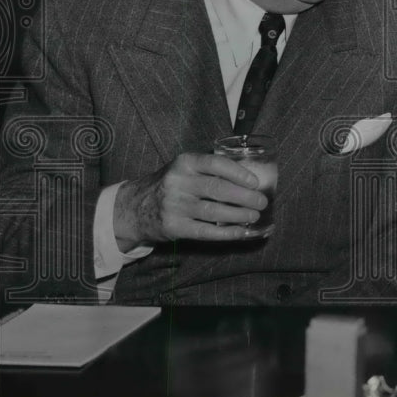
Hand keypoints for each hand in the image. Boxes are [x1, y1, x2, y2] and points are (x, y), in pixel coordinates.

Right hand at [113, 152, 266, 249]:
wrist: (134, 207)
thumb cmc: (170, 185)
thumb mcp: (183, 169)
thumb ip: (209, 170)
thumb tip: (249, 179)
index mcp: (184, 163)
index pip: (215, 164)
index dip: (238, 173)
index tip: (255, 182)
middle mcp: (178, 183)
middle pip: (218, 189)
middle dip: (245, 197)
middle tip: (262, 202)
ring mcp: (174, 206)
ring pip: (214, 212)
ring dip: (239, 215)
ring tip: (254, 216)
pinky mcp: (174, 227)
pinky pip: (205, 231)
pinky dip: (226, 233)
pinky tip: (241, 232)